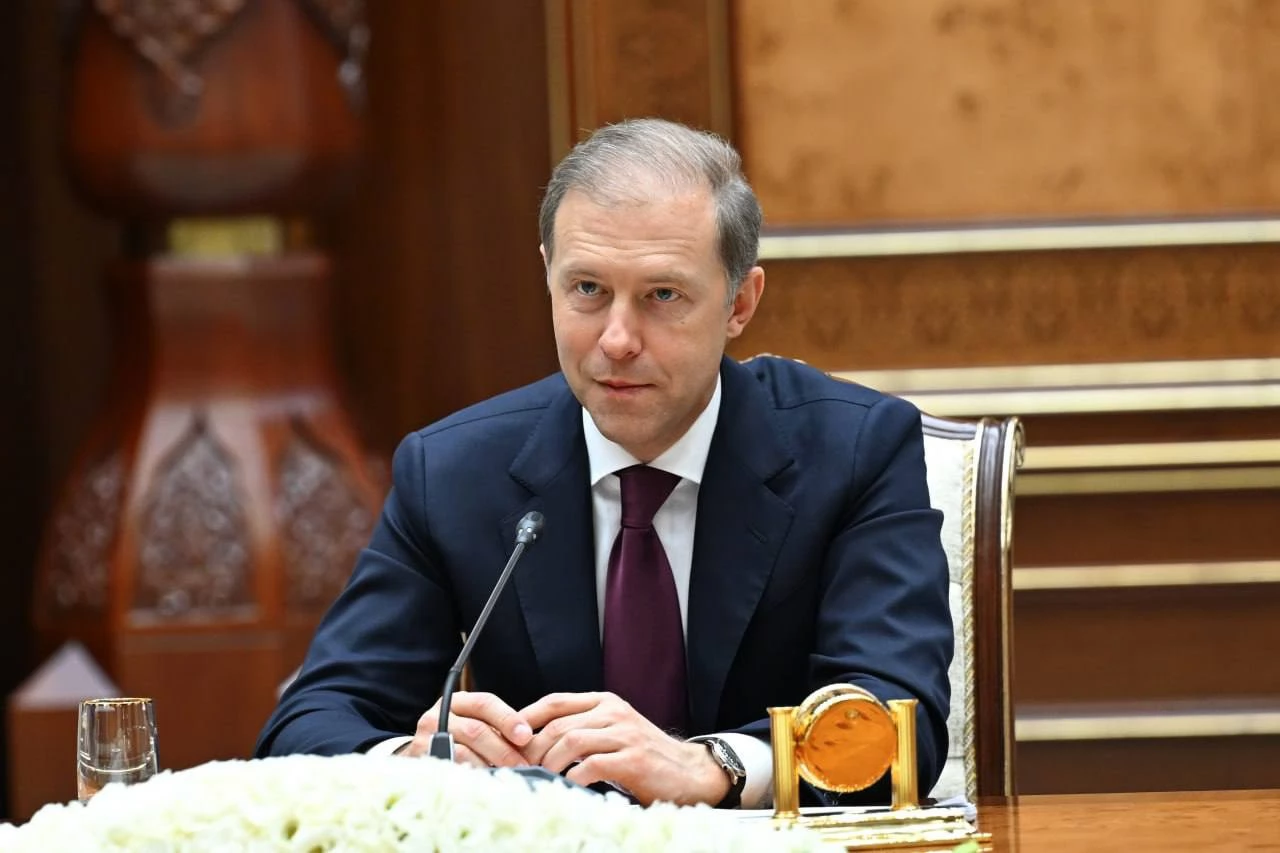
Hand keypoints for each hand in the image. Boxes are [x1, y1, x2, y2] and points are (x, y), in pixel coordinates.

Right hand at [400, 691, 532, 768]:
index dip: (508, 718)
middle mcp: (439, 715)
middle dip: (503, 749)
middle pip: (476, 729)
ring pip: (464, 752)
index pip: (485, 703)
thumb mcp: (474, 724)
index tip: (526, 736)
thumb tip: (530, 740)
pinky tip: (486, 783)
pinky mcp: (422, 761)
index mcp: (457, 701)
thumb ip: (498, 728)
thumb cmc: (458, 740)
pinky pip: (451, 770)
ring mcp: (426, 739)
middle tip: (523, 765)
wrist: (419, 757)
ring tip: (507, 776)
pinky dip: (472, 777)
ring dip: (489, 765)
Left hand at [519, 692, 729, 806]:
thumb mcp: (614, 731)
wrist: (690, 773)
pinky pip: (591, 766)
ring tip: (540, 778)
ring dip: (548, 763)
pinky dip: (572, 779)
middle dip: (532, 748)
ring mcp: (625, 734)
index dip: (527, 717)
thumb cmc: (645, 756)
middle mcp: (614, 712)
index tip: (509, 738)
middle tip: (519, 767)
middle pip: (558, 723)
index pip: (556, 701)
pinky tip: (566, 788)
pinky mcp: (633, 759)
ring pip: (571, 741)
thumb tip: (535, 740)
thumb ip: (583, 728)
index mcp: (605, 702)